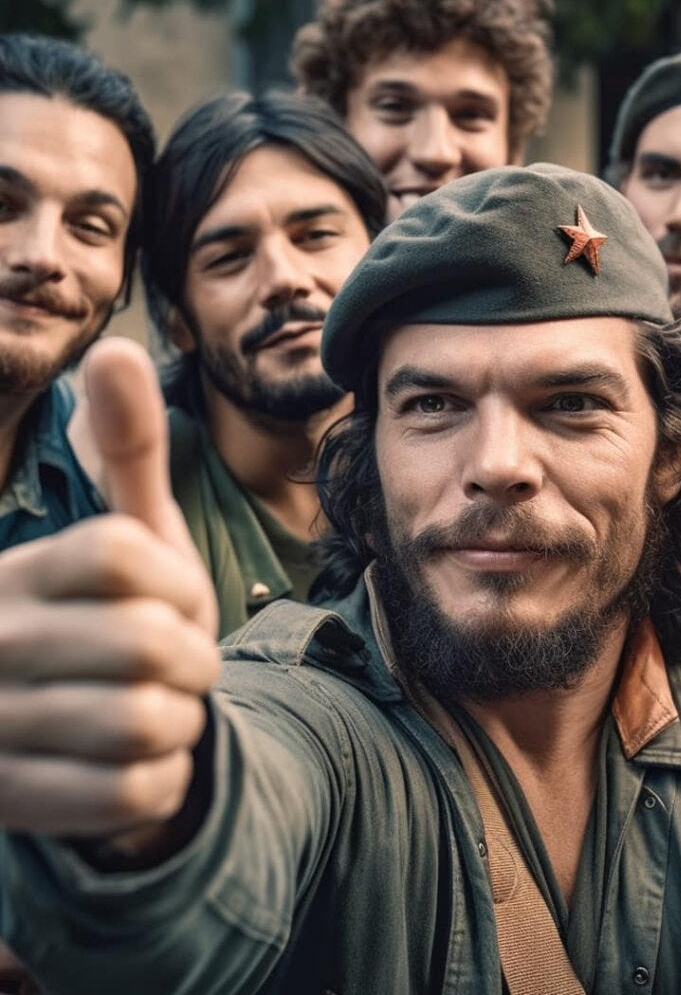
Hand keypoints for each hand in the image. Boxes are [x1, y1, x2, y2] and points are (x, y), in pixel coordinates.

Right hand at [0, 338, 218, 835]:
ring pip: (147, 725)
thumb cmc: (113, 616)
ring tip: (156, 715)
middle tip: (178, 670)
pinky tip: (137, 764)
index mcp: (21, 571)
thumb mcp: (126, 532)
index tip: (174, 603)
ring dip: (180, 723)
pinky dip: (163, 780)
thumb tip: (117, 346)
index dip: (179, 583)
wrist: (66, 732)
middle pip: (150, 644)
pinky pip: (136, 793)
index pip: (126, 555)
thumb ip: (127, 450)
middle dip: (195, 662)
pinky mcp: (11, 802)